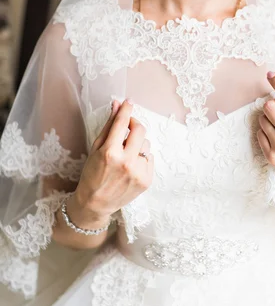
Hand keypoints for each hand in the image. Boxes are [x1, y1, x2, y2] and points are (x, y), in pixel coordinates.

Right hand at [73, 99, 153, 221]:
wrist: (96, 203)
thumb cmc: (92, 174)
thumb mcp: (96, 148)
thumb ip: (109, 126)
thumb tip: (116, 105)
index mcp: (110, 153)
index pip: (122, 123)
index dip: (126, 109)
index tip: (129, 101)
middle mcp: (126, 162)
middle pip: (140, 130)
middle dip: (134, 124)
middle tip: (128, 126)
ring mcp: (138, 172)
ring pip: (146, 144)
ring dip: (137, 145)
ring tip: (126, 154)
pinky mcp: (147, 180)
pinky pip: (150, 158)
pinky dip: (142, 158)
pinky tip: (131, 166)